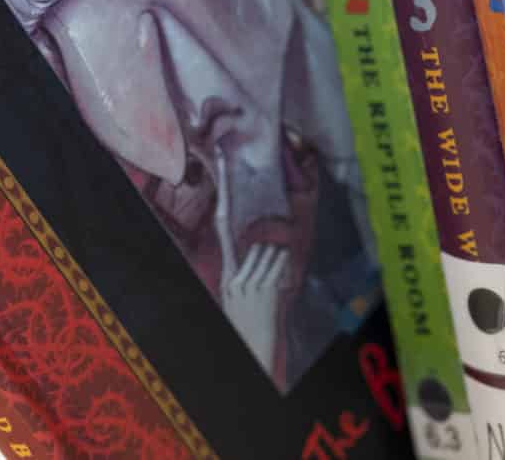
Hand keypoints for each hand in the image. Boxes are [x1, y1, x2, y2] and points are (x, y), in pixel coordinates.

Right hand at [215, 150, 286, 370]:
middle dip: (270, 252)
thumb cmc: (246, 319)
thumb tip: (268, 245)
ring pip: (271, 251)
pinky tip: (275, 289)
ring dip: (278, 265)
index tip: (223, 157)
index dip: (224, 188)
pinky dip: (282, 271)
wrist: (250, 347)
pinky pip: (277, 264)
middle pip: (258, 240)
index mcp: (227, 268)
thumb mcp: (237, 290)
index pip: (222, 221)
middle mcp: (233, 271)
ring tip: (270, 289)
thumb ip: (245, 265)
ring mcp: (246, 280)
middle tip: (266, 274)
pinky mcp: (260, 289)